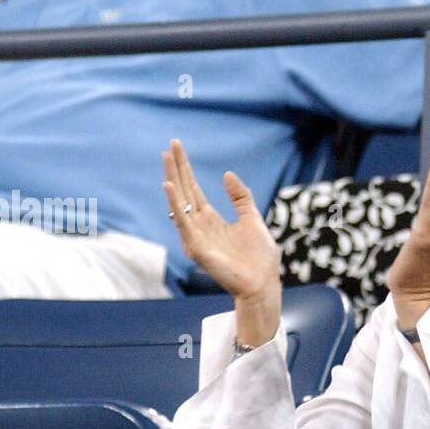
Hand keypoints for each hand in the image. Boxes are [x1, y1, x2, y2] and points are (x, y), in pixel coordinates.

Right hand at [163, 139, 282, 345]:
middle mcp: (199, 226)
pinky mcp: (195, 248)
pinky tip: (169, 186)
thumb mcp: (252, 219)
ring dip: (172, 179)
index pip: (193, 188)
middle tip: (170, 145)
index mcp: (211, 219)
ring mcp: (195, 236)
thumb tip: (227, 174)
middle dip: (177, 168)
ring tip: (166, 158)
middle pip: (184, 191)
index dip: (186, 168)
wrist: (263, 283)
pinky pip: (182, 222)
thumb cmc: (259, 257)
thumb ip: (240, 197)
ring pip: (179, 202)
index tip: (177, 147)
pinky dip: (175, 204)